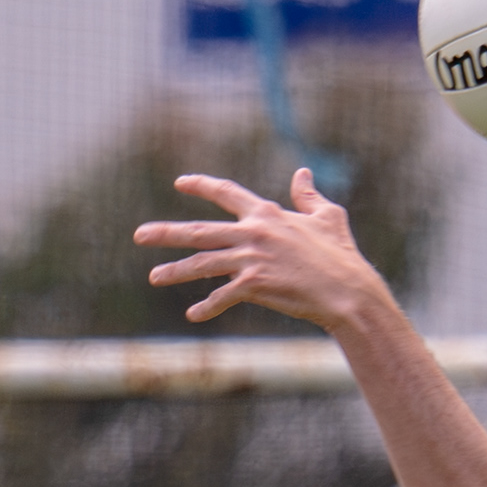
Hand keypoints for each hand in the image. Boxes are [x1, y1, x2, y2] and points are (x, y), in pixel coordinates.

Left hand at [134, 170, 387, 330]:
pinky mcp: (254, 284)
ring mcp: (251, 258)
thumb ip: (308, 195)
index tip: (180, 183)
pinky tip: (193, 314)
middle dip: (166, 232)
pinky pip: (222, 296)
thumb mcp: (328, 216)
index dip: (202, 186)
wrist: (347, 290)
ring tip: (154, 277)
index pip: (227, 193)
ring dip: (176, 271)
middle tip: (138, 234)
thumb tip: (302, 172)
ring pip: (202, 263)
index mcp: (267, 213)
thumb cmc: (341, 255)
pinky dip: (207, 306)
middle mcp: (254, 232)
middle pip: (200, 231)